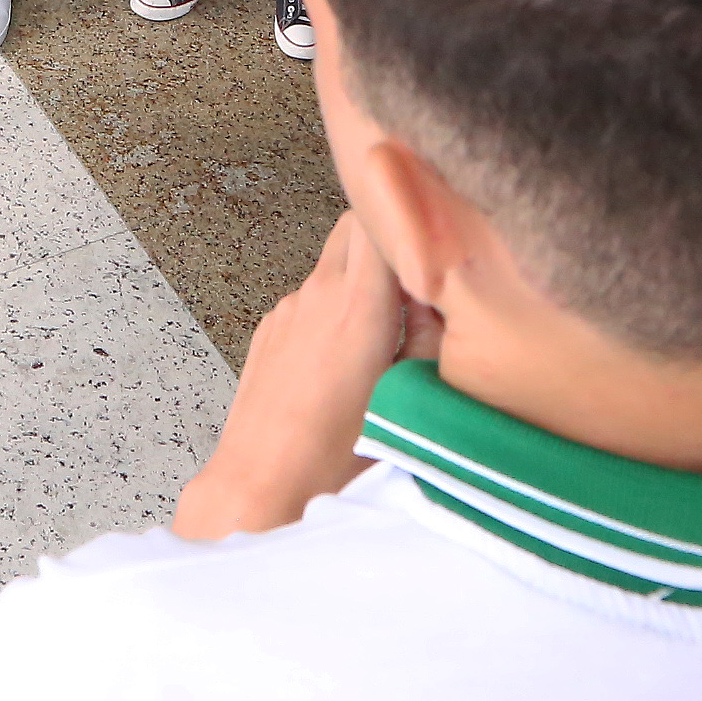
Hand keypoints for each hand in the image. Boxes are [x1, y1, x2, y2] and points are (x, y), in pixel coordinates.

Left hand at [175, 212, 436, 541]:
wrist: (260, 487)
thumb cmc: (335, 458)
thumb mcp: (407, 398)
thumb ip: (431, 337)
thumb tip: (441, 300)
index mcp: (357, 303)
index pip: (378, 213)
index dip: (406, 213)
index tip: (432, 232)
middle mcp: (316, 294)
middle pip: (353, 226)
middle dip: (386, 240)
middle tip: (416, 280)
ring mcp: (287, 310)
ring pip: (331, 264)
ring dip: (360, 279)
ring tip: (386, 331)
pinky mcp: (269, 331)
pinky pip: (309, 299)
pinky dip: (332, 310)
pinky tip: (347, 361)